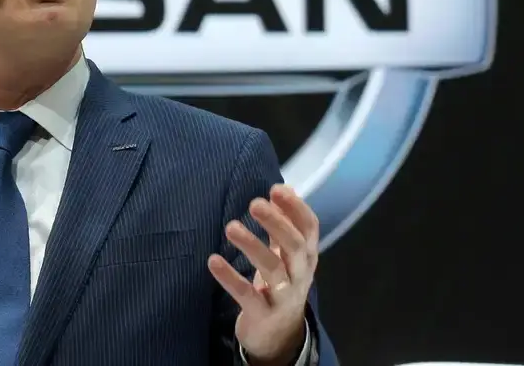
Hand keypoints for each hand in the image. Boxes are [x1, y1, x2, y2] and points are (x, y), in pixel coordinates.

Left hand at [207, 184, 319, 364]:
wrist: (279, 337)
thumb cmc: (280, 285)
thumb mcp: (287, 256)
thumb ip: (284, 224)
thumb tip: (285, 187)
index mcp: (306, 257)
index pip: (310, 229)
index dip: (296, 208)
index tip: (276, 189)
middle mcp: (300, 275)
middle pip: (294, 246)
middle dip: (276, 223)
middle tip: (254, 202)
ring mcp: (283, 296)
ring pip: (272, 269)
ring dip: (252, 246)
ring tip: (230, 227)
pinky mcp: (263, 314)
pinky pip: (247, 295)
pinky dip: (231, 278)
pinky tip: (213, 261)